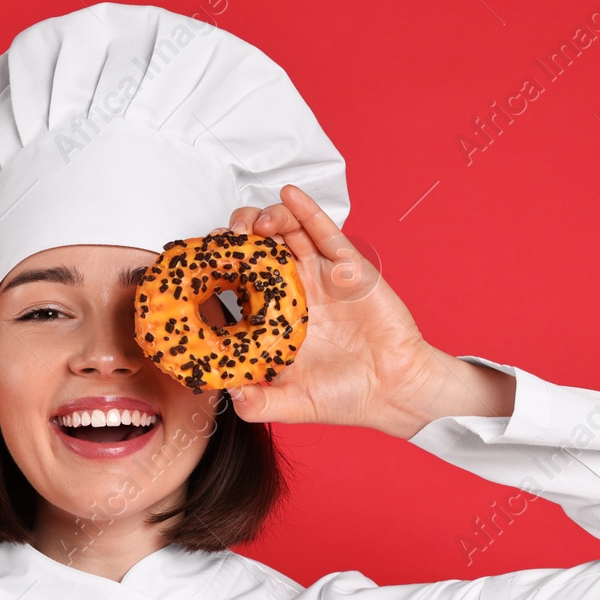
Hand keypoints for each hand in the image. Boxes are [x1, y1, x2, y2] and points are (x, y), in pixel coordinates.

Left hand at [212, 184, 440, 434]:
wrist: (395, 390)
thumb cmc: (346, 397)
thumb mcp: (291, 405)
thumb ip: (256, 404)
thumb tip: (223, 392)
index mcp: (276, 320)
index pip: (241, 284)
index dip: (222, 270)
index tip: (204, 263)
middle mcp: (295, 293)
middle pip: (260, 250)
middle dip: (240, 236)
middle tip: (228, 238)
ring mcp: (320, 277)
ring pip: (288, 234)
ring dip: (267, 220)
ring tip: (255, 224)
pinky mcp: (348, 267)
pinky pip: (325, 232)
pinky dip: (305, 210)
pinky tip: (288, 194)